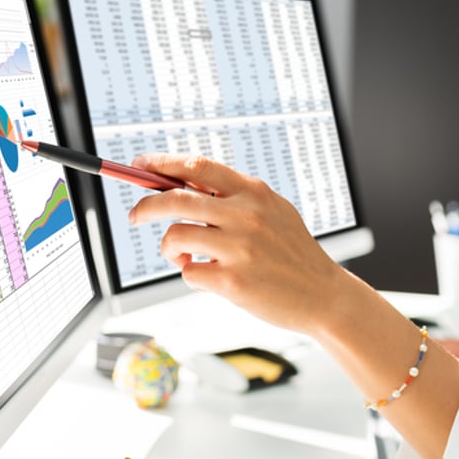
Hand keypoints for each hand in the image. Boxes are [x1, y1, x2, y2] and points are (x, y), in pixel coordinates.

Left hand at [126, 153, 352, 335]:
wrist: (324, 295)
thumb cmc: (292, 253)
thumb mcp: (272, 211)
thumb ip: (234, 197)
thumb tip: (181, 184)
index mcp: (253, 192)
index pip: (196, 167)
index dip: (162, 164)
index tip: (140, 165)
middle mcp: (245, 215)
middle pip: (175, 199)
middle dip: (145, 206)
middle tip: (135, 215)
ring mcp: (239, 248)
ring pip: (175, 236)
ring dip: (169, 249)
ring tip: (182, 257)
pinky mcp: (233, 281)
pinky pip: (188, 272)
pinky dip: (191, 274)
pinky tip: (210, 277)